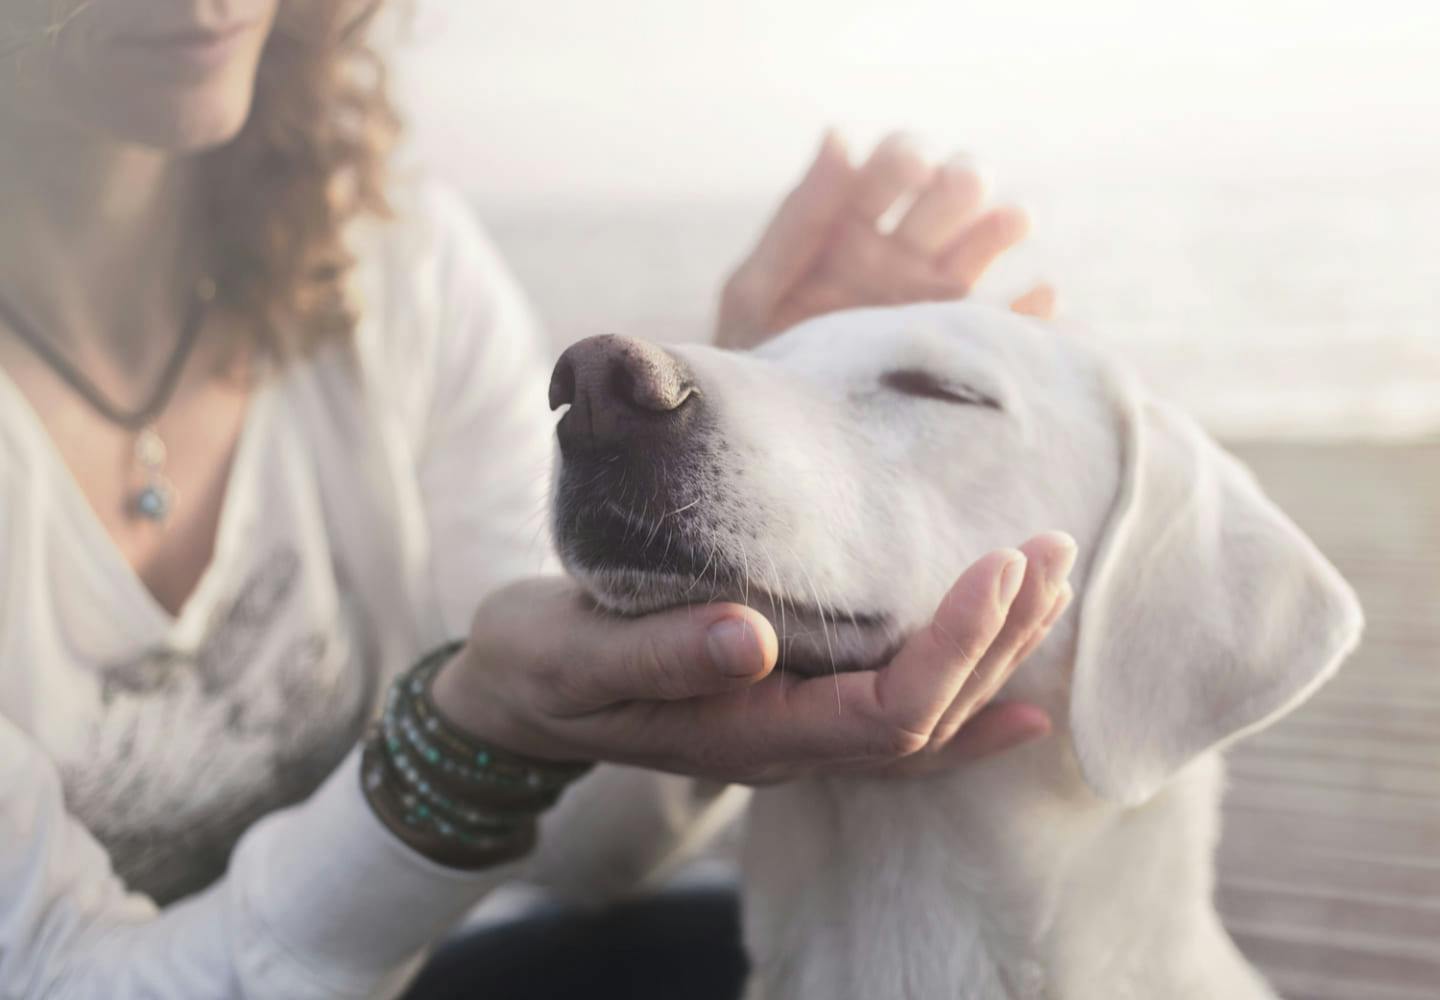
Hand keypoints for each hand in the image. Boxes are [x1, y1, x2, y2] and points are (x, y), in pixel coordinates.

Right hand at [430, 533, 1075, 784]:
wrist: (515, 692)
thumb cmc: (539, 666)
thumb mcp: (574, 654)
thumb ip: (658, 655)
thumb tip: (750, 639)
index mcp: (747, 733)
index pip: (887, 711)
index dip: (955, 647)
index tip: (998, 564)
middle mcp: (787, 744)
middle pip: (929, 718)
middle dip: (1000, 639)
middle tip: (1048, 551)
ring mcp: (794, 733)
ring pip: (924, 719)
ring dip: (995, 656)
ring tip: (1048, 582)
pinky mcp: (790, 705)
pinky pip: (899, 721)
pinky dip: (967, 702)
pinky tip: (1020, 693)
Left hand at [716, 131, 1056, 350]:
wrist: (777, 437)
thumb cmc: (756, 358)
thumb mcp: (759, 289)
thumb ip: (800, 217)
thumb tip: (840, 134)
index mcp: (852, 225)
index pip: (896, 163)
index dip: (908, 155)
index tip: (910, 168)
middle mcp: (901, 252)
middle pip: (953, 190)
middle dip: (961, 179)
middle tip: (952, 191)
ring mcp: (936, 297)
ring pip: (990, 239)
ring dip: (1003, 223)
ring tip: (1008, 224)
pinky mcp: (962, 346)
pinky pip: (1015, 322)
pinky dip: (1035, 309)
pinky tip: (1039, 297)